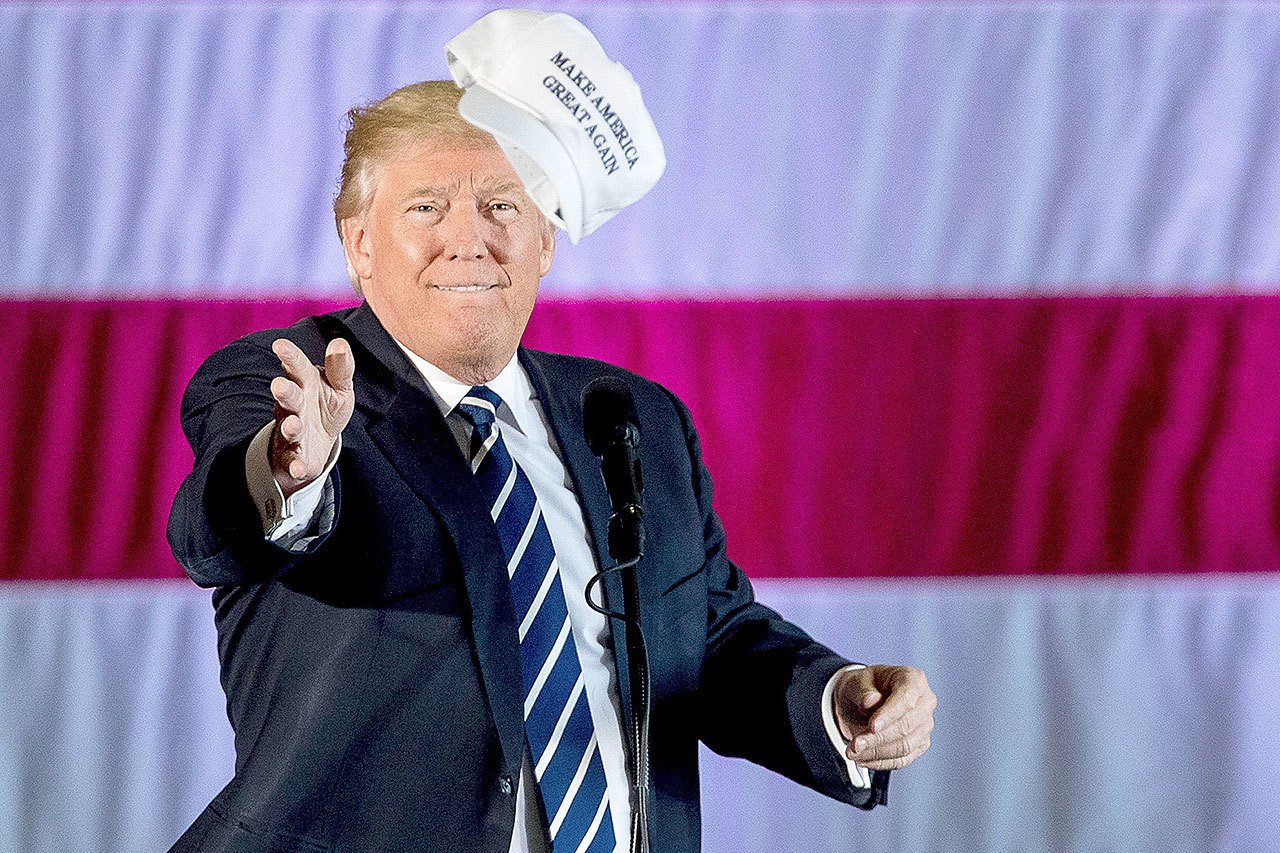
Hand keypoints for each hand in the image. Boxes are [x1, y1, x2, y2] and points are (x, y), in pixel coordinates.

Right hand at [268, 337, 354, 495]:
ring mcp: (291, 430)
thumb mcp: (339, 388)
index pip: (297, 367)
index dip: (289, 356)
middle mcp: (294, 406)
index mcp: (305, 384)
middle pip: (288, 397)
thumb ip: (340, 368)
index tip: (280, 344)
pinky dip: (295, 464)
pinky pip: (292, 460)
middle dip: (284, 392)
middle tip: (279, 385)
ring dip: (290, 426)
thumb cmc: (326, 407)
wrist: (320, 444)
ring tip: (294, 424)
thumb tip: (339, 343)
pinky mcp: (293, 455)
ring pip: (288, 427)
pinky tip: (298, 468)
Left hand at [833, 664, 934, 770]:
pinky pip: (903, 759)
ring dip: (877, 753)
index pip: (906, 699)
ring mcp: (925, 724)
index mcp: (913, 678)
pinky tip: (862, 759)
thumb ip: (862, 691)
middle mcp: (925, 701)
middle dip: (878, 738)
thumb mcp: (855, 682)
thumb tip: (870, 702)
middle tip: (854, 745)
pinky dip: (881, 762)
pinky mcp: (920, 744)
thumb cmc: (863, 687)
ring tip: (853, 752)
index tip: (871, 727)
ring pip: (905, 746)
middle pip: (906, 725)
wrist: (863, 700)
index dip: (889, 715)